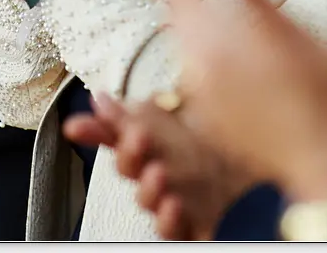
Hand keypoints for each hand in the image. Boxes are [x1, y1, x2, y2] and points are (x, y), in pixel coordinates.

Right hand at [64, 93, 254, 239]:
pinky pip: (171, 229)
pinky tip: (173, 204)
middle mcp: (157, 173)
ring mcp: (170, 200)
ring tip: (158, 171)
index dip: (96, 130)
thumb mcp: (174, 128)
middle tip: (137, 135)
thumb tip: (98, 97)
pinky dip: (169, 218)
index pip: (118, 135)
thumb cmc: (208, 159)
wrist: (250, 189)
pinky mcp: (187, 226)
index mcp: (153, 146)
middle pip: (131, 167)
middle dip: (129, 153)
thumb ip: (133, 117)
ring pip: (147, 199)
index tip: (76, 126)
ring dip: (149, 186)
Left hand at [154, 0, 326, 201]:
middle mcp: (204, 74)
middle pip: (180, 26)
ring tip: (199, 14)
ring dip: (189, 30)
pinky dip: (202, 61)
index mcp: (221, 45)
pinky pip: (196, 82)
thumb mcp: (298, 36)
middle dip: (180, 1)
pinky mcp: (215, 124)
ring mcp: (206, 102)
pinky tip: (223, 58)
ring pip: (186, 54)